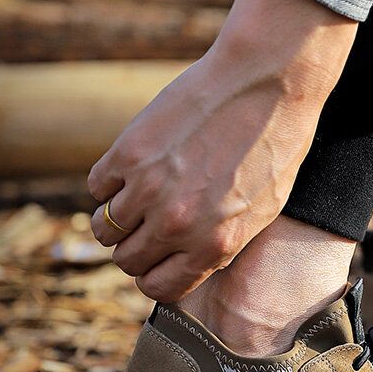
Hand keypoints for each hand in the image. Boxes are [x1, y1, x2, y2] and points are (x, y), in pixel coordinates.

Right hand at [89, 0, 356, 302]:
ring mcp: (150, 190)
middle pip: (127, 260)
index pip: (158, 287)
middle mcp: (178, 226)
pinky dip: (109, 182)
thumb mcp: (261, 211)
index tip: (156, 259)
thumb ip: (221, 241)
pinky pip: (97, 186)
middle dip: (135, 247)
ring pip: (104, 228)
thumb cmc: (276, 146)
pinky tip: (132, 168)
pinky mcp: (129, 152)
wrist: (268, 84)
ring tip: (137, 197)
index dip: (154, 275)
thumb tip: (189, 258)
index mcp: (215, 247)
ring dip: (116, 217)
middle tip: (147, 225)